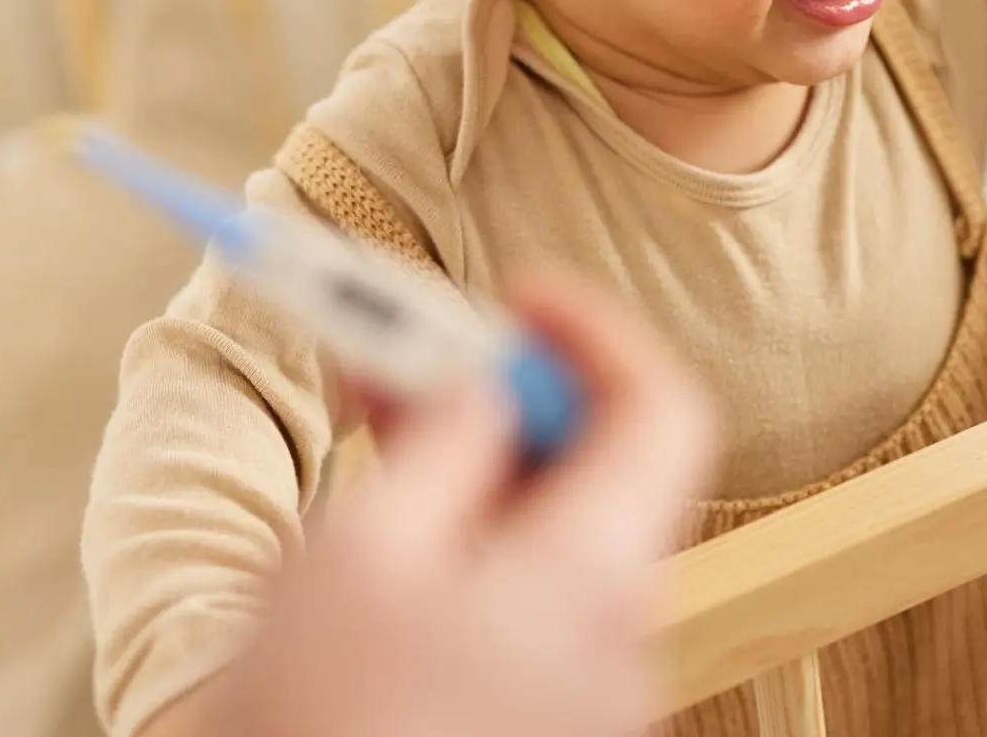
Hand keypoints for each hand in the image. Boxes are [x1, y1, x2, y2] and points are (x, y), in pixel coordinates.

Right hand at [213, 274, 714, 736]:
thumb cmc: (322, 723)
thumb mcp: (360, 553)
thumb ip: (445, 445)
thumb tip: (486, 387)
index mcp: (594, 578)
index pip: (664, 410)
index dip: (599, 332)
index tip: (521, 292)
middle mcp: (620, 634)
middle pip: (607, 466)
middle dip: (517, 392)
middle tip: (421, 348)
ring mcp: (588, 688)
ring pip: (562, 530)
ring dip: (485, 459)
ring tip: (388, 420)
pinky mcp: (545, 721)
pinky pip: (534, 596)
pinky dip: (479, 534)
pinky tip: (402, 522)